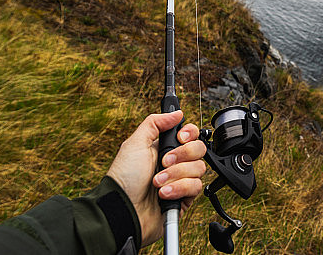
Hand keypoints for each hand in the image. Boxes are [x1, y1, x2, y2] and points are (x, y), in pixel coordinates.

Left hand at [107, 110, 206, 246]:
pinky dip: (179, 188)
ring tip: (157, 183)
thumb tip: (177, 112)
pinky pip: (196, 187)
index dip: (189, 134)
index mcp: (164, 148)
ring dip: (176, 175)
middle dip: (181, 155)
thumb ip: (155, 123)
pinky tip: (164, 193)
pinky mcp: (184, 198)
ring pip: (199, 168)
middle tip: (163, 162)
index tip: (180, 138)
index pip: (191, 134)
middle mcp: (175, 163)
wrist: (124, 209)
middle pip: (199, 149)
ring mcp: (181, 180)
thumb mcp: (134, 144)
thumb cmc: (124, 179)